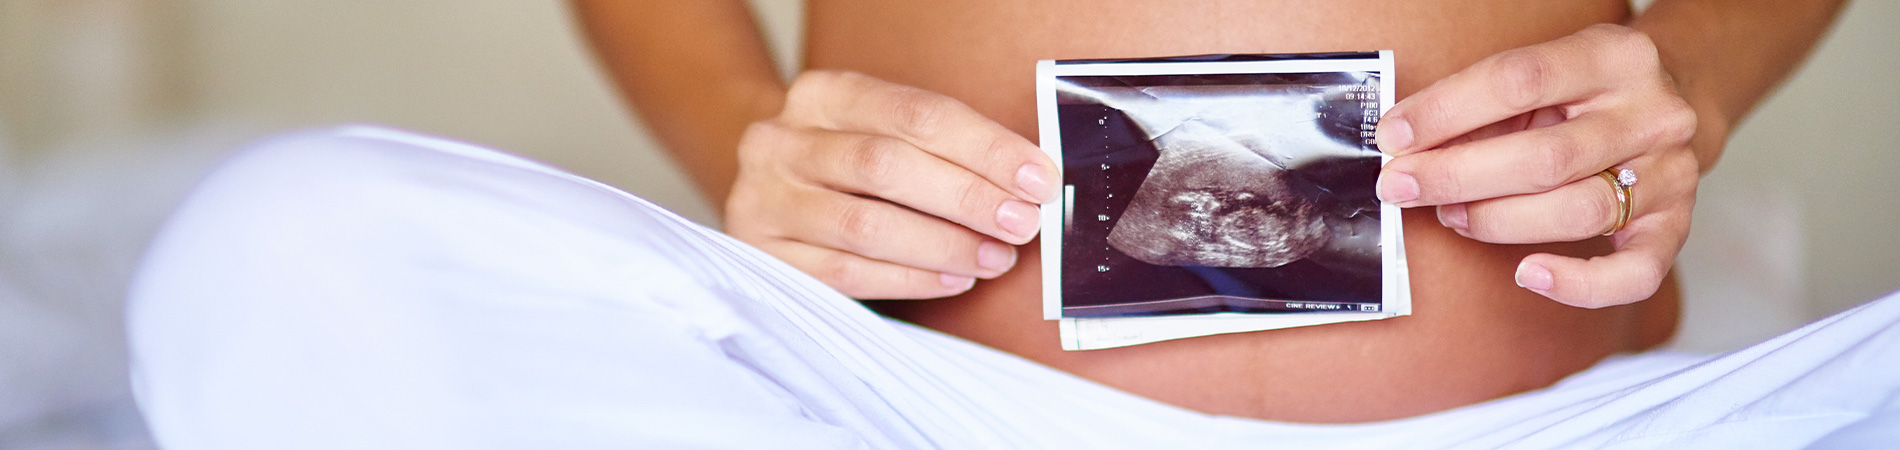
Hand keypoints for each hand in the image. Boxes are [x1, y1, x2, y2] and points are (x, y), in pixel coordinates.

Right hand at [726, 70, 1059, 298]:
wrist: (771, 187)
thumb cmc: (850, 160)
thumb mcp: (884, 130)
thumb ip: (943, 146)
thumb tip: (1027, 181)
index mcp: (823, 94)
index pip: (915, 114)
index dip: (984, 147)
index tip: (1037, 178)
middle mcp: (783, 140)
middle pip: (886, 166)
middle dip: (966, 198)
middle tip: (1020, 224)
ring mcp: (765, 198)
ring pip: (864, 225)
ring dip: (942, 246)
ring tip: (994, 258)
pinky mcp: (763, 254)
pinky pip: (845, 272)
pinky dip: (908, 278)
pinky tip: (952, 279)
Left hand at [1375, 24, 1699, 307]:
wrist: (1668, 106)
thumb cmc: (1582, 95)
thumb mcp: (1541, 78)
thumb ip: (1485, 109)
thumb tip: (1409, 149)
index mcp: (1615, 57)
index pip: (1519, 79)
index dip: (1446, 111)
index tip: (1395, 137)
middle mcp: (1652, 114)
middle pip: (1545, 157)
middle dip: (1458, 177)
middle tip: (1404, 187)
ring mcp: (1671, 172)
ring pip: (1578, 211)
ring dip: (1498, 221)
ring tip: (1453, 215)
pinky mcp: (1676, 225)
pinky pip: (1634, 273)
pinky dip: (1578, 284)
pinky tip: (1528, 274)